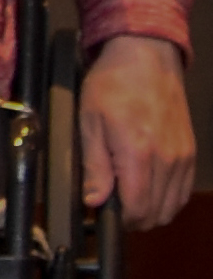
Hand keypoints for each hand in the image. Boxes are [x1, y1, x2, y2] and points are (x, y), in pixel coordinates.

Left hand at [80, 37, 194, 229]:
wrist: (146, 59)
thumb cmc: (112, 86)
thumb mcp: (89, 123)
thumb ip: (94, 165)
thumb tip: (95, 200)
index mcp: (139, 154)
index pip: (138, 208)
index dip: (120, 220)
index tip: (104, 214)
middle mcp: (167, 159)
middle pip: (157, 213)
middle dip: (134, 219)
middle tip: (114, 209)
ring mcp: (183, 156)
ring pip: (173, 205)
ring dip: (152, 211)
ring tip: (129, 200)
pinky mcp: (190, 151)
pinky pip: (183, 189)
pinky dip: (168, 198)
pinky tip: (150, 190)